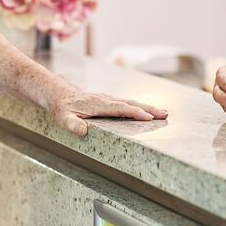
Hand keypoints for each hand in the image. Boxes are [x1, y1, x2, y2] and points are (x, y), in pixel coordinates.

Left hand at [50, 92, 168, 136]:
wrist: (60, 94)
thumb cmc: (63, 109)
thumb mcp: (64, 119)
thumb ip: (72, 125)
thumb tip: (83, 131)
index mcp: (99, 105)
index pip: (120, 108)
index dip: (135, 113)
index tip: (148, 118)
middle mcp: (107, 99)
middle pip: (131, 103)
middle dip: (149, 109)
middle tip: (165, 115)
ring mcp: (109, 99)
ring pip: (132, 102)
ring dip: (148, 107)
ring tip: (164, 113)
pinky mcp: (110, 101)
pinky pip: (128, 103)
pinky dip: (140, 107)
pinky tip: (149, 112)